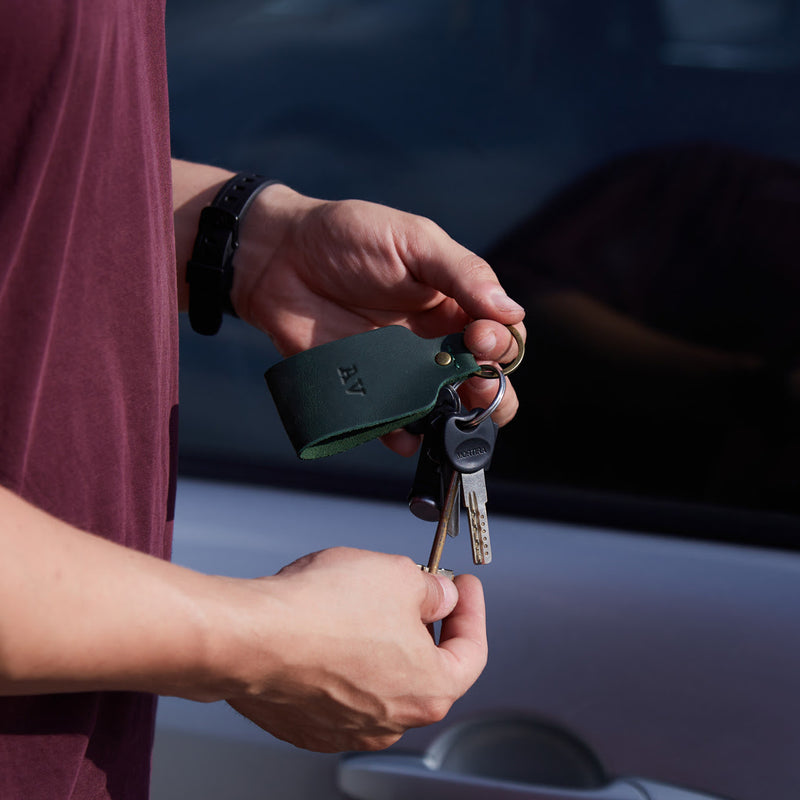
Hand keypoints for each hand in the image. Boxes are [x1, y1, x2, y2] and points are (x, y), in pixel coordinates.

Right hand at [223, 548, 486, 752]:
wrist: (252, 637)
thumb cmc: (321, 612)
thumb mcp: (399, 575)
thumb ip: (432, 589)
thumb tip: (438, 595)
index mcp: (429, 689)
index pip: (471, 650)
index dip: (471, 610)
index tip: (463, 588)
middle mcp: (392, 721)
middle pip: (426, 667)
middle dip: (424, 623)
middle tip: (417, 589)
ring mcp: (349, 727)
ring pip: (380, 676)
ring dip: (380, 640)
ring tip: (363, 601)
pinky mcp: (310, 725)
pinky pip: (341, 687)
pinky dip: (344, 659)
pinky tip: (331, 628)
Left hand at [234, 184, 524, 450]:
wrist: (280, 258)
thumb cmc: (348, 236)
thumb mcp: (414, 240)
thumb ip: (463, 273)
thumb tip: (511, 311)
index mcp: (456, 305)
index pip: (503, 338)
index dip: (502, 345)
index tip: (480, 337)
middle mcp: (436, 345)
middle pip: (485, 384)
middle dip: (492, 394)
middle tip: (475, 384)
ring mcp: (402, 372)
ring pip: (446, 411)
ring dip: (456, 420)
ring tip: (445, 411)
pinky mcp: (368, 391)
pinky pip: (393, 425)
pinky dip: (403, 437)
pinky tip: (403, 433)